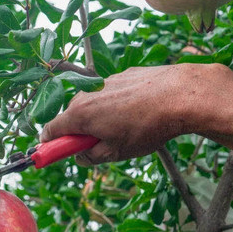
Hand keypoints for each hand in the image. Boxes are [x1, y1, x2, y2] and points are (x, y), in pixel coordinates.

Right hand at [41, 63, 230, 165]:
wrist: (181, 95)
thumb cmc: (147, 127)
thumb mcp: (116, 153)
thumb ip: (91, 157)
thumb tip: (81, 156)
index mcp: (80, 114)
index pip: (51, 131)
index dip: (51, 145)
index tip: (57, 154)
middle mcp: (86, 94)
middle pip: (72, 117)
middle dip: (81, 132)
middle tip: (101, 146)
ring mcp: (105, 82)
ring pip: (94, 104)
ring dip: (102, 118)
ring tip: (129, 129)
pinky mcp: (124, 75)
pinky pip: (113, 94)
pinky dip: (119, 105)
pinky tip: (141, 113)